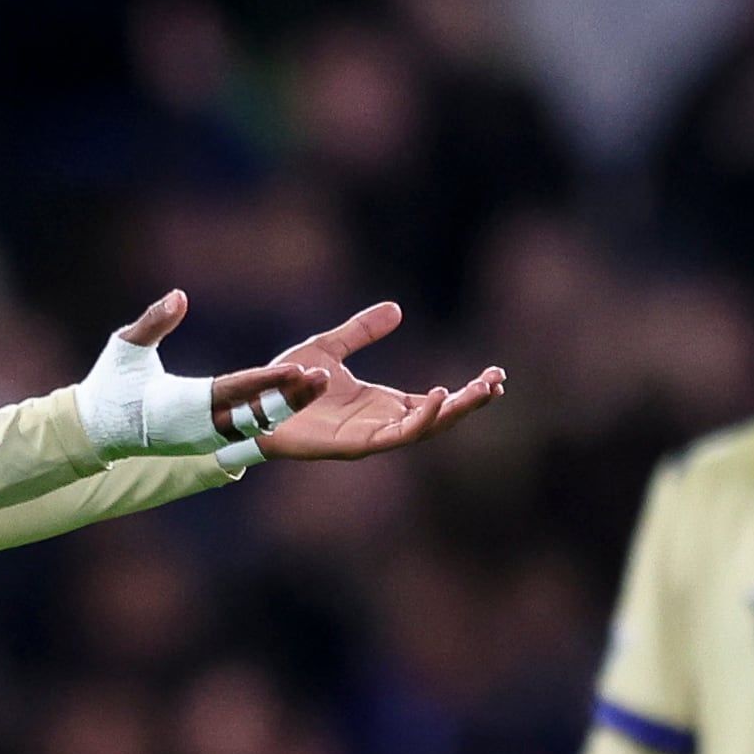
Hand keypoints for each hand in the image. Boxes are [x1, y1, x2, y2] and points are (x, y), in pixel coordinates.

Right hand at [87, 291, 342, 455]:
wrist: (98, 430)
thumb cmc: (110, 385)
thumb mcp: (125, 347)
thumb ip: (153, 321)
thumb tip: (178, 295)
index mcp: (183, 403)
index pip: (234, 389)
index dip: (267, 381)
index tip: (298, 369)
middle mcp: (202, 426)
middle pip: (256, 411)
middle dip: (292, 397)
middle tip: (325, 379)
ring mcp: (208, 438)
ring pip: (258, 421)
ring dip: (290, 405)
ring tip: (322, 383)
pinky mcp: (210, 440)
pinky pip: (249, 427)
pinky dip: (275, 413)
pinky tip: (301, 396)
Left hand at [239, 297, 512, 461]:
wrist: (255, 404)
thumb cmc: (289, 383)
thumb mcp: (330, 347)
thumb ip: (362, 331)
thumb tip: (397, 308)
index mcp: (384, 406)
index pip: (437, 401)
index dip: (466, 392)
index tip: (496, 375)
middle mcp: (382, 424)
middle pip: (439, 417)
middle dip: (471, 402)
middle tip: (497, 382)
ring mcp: (371, 437)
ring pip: (425, 429)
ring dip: (454, 410)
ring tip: (481, 389)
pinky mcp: (354, 445)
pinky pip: (396, 435)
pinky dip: (420, 417)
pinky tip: (439, 395)